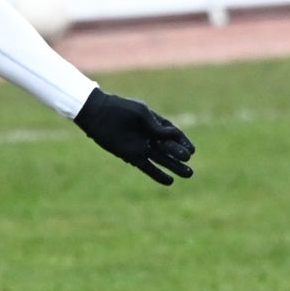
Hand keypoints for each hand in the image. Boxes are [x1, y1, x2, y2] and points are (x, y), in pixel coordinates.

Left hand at [73, 87, 194, 184]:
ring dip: (174, 167)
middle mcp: (150, 137)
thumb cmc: (119, 109)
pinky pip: (147, 167)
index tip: (192, 150)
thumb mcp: (141, 113)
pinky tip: (170, 181)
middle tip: (190, 163)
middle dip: (181, 156)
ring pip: (162, 160)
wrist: (98, 114)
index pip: (174, 134)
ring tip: (189, 174)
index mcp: (155, 124)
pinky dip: (158, 174)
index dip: (183, 142)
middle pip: (170, 149)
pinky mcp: (131, 156)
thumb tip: (174, 134)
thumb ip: (156, 125)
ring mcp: (141, 147)